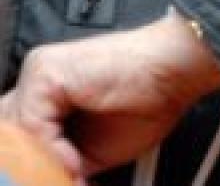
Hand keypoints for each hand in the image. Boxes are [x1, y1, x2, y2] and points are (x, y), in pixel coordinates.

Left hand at [0, 13, 219, 178]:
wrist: (178, 69)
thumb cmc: (150, 101)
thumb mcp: (93, 150)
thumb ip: (61, 162)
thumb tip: (43, 180)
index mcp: (48, 100)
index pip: (15, 139)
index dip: (28, 165)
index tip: (50, 181)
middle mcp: (37, 84)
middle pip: (9, 133)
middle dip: (29, 164)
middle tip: (56, 181)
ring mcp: (38, 74)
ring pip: (14, 132)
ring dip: (39, 163)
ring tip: (68, 177)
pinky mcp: (46, 71)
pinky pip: (32, 123)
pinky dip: (52, 150)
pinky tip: (76, 160)